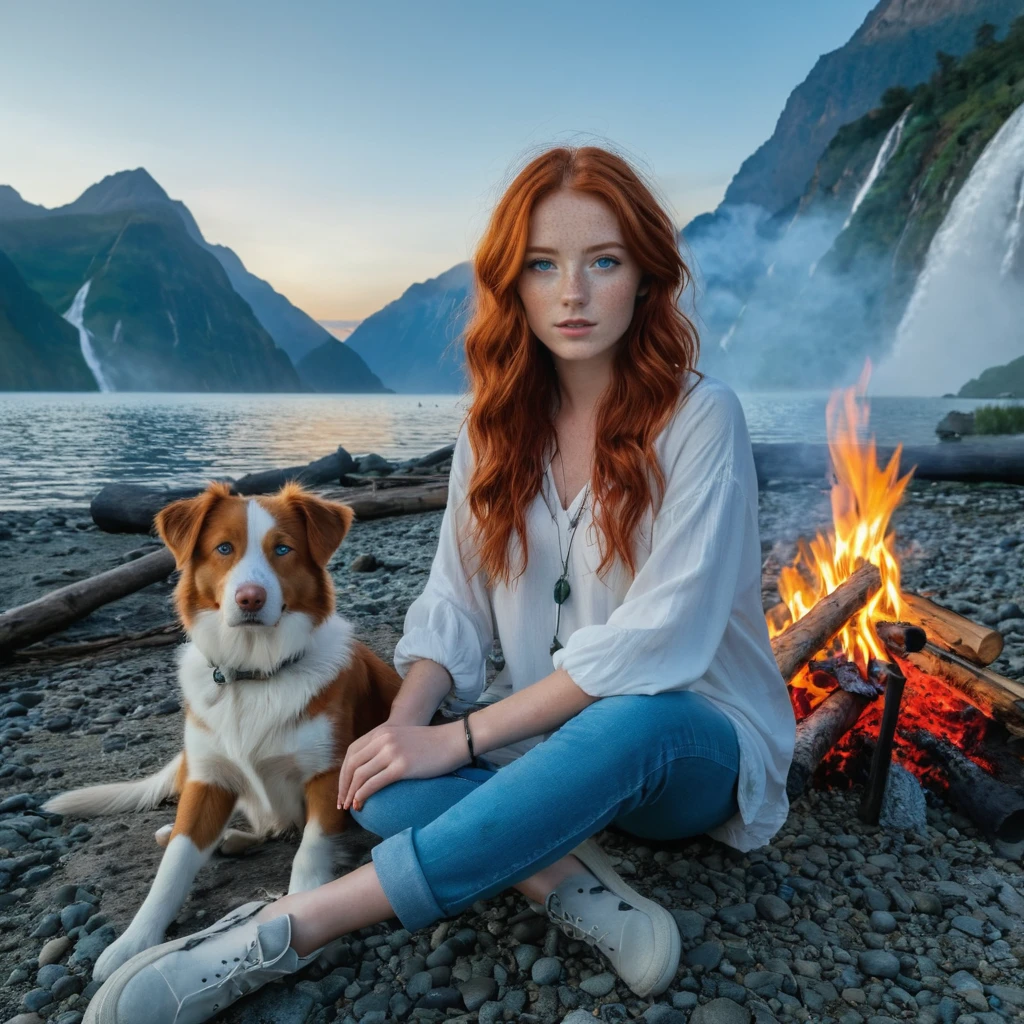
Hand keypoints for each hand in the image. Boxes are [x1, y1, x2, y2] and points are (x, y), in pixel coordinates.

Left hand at [337, 720, 470, 811]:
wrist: (453, 740)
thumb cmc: (431, 744)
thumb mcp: (402, 738)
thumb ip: (386, 746)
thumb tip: (372, 767)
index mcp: (381, 733)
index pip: (352, 753)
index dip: (344, 773)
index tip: (343, 788)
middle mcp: (383, 740)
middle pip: (352, 765)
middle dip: (343, 786)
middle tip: (342, 802)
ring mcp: (391, 752)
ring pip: (360, 776)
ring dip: (351, 793)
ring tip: (350, 806)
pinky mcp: (401, 767)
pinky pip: (373, 783)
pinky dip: (362, 795)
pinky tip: (361, 804)